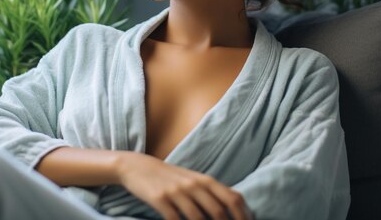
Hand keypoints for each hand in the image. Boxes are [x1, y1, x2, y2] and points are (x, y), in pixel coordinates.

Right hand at [114, 151, 250, 219]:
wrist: (137, 166)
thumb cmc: (169, 177)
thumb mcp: (192, 179)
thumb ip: (211, 192)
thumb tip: (235, 207)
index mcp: (205, 180)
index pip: (233, 198)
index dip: (243, 216)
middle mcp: (194, 184)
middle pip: (219, 211)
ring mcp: (177, 192)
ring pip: (198, 218)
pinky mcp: (160, 199)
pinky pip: (175, 219)